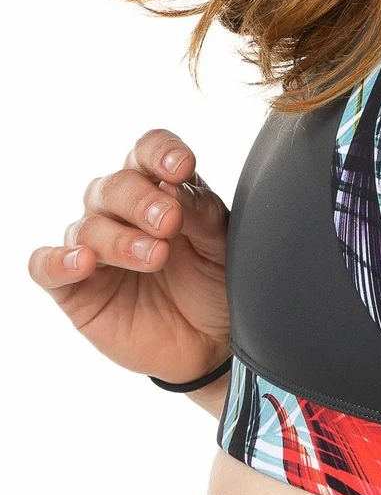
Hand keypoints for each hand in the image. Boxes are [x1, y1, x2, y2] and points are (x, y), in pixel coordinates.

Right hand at [27, 127, 230, 384]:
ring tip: (154, 256)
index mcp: (160, 187)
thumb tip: (179, 186)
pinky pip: (45, 266)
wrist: (209, 343)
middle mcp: (121, 211)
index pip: (148, 151)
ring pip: (88, 227)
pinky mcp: (73, 287)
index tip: (182, 168)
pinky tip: (83, 263)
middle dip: (142, 200)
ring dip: (119, 239)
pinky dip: (58, 261)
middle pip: (115, 186)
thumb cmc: (213, 283)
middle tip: (169, 222)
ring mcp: (95, 247)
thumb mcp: (221, 245)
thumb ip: (203, 212)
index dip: (160, 152)